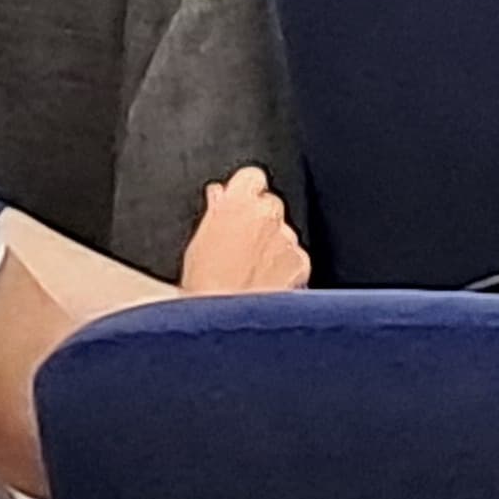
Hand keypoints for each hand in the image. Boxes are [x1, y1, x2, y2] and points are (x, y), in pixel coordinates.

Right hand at [176, 167, 308, 293]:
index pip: (252, 176)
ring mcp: (287, 239)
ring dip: (272, 245)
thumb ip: (214, 211)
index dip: (245, 190)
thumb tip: (220, 194)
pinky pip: (295, 257)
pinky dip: (285, 266)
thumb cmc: (202, 286)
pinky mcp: (301, 262)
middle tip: (241, 245)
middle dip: (260, 219)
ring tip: (249, 271)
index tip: (239, 203)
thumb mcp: (197, 243)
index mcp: (238, 203)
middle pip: (270, 204)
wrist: (222, 322)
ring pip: (283, 233)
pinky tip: (264, 283)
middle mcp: (268, 215)